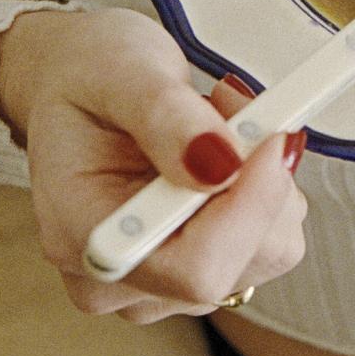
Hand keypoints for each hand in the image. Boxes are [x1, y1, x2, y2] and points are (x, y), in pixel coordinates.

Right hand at [0, 8, 307, 321]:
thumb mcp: (119, 73)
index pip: (191, 268)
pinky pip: (271, 238)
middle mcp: (121, 279)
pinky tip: (227, 147)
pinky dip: (267, 184)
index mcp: (82, 238)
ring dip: (266, 176)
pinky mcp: (201, 265)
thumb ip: (165, 117)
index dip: (247, 210)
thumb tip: (221, 165)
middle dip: (259, 178)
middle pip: (238, 262)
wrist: (82, 86)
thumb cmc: (88, 79)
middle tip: (238, 106)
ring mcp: (162, 282)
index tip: (273, 137)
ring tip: (217, 120)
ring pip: (267, 250)